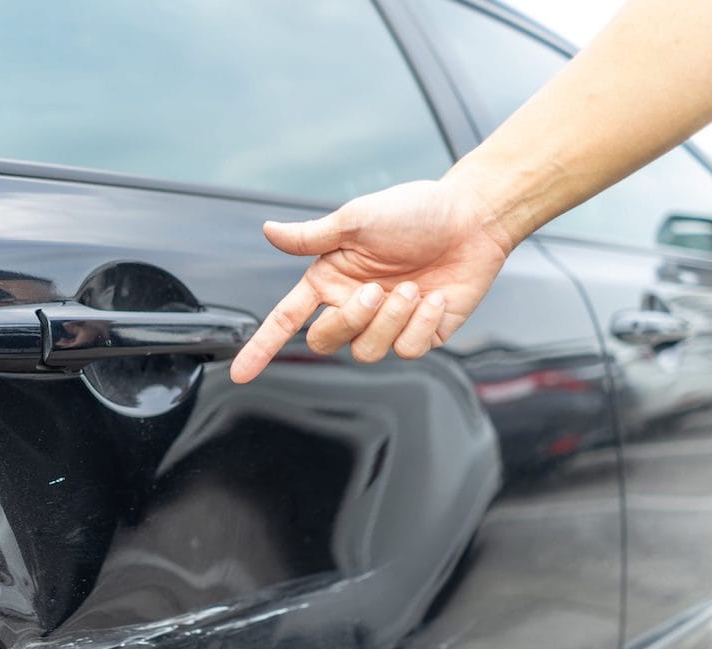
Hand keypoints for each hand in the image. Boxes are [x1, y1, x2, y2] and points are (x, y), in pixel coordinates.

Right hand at [229, 179, 512, 383]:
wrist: (472, 219)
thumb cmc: (415, 211)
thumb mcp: (357, 218)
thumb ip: (311, 236)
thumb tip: (268, 231)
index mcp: (330, 280)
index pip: (286, 320)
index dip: (261, 347)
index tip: (240, 373)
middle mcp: (354, 305)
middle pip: (325, 342)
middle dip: (348, 322)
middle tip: (375, 291)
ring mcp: (387, 323)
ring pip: (368, 351)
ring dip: (390, 321)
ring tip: (411, 288)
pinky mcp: (421, 334)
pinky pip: (407, 350)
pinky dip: (420, 325)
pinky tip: (432, 298)